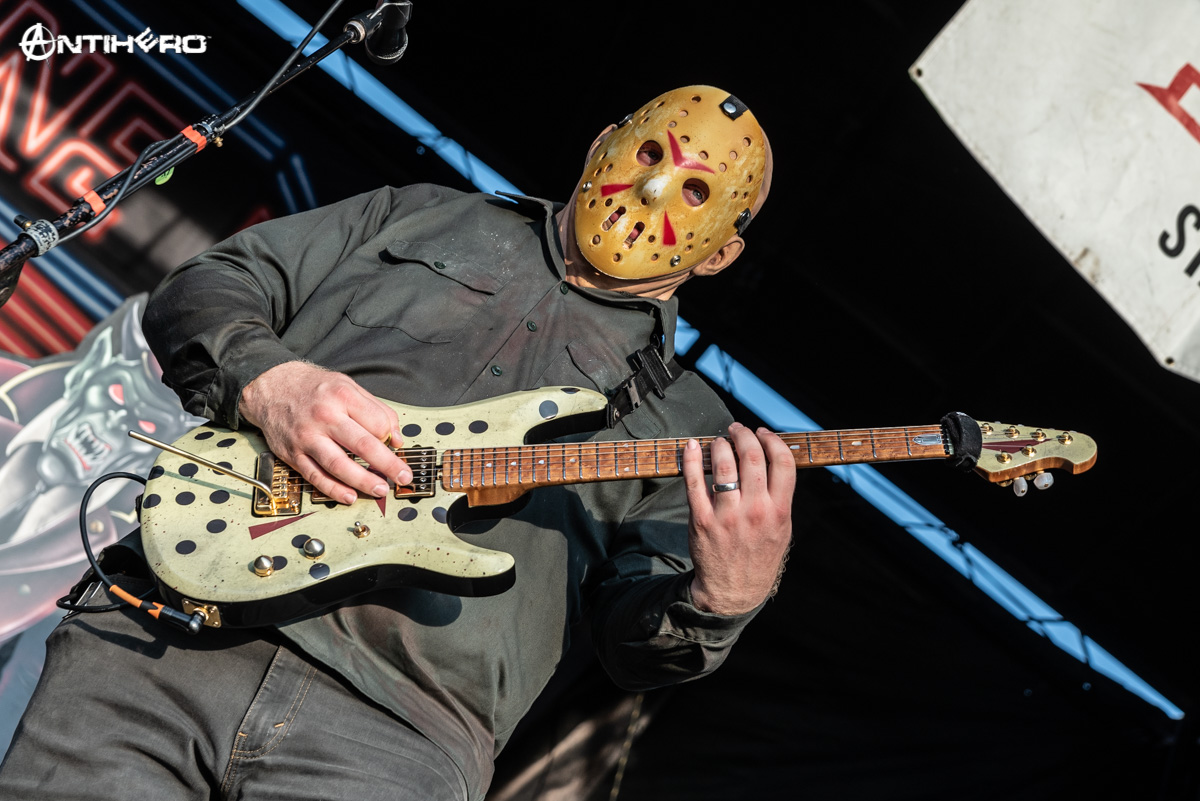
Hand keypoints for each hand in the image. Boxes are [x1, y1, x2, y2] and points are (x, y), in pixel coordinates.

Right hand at [239, 361, 409, 504]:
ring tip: (381, 490)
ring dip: (363, 481)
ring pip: (339, 465)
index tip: (396, 446)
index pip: (377, 423)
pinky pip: (315, 476)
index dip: (390, 436)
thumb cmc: (314, 388)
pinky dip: (334, 489)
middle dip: (388, 465)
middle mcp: (324, 416)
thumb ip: (376, 409)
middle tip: (404, 477)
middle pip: (362, 446)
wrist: (272, 386)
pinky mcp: (292, 453)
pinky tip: (349, 496)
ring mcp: (307, 437)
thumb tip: (396, 438)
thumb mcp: (348, 386)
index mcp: (342, 396)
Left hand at [682, 423, 794, 614]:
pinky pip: (694, 482)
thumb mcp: (782, 529)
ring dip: (721, 444)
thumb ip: (779, 496)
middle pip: (752, 457)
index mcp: (779, 511)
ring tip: (720, 442)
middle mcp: (755, 511)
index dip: (772, 440)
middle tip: (737, 430)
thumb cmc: (759, 555)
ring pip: (724, 465)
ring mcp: (727, 515)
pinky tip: (693, 446)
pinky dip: (693, 459)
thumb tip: (771, 457)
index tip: (763, 433)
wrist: (733, 591)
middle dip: (744, 435)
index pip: (783, 462)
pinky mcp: (701, 520)